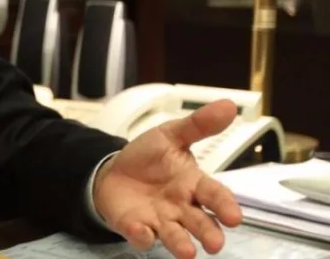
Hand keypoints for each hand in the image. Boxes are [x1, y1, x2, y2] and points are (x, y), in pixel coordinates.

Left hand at [92, 99, 243, 258]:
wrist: (114, 171)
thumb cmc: (149, 158)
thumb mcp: (171, 135)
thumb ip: (198, 125)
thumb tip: (228, 105)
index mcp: (193, 184)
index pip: (215, 195)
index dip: (225, 206)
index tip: (234, 217)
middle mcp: (181, 207)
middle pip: (200, 222)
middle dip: (208, 233)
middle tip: (215, 243)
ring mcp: (159, 219)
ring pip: (175, 236)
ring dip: (181, 244)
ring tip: (187, 253)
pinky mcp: (136, 227)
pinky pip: (141, 235)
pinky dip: (142, 236)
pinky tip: (142, 231)